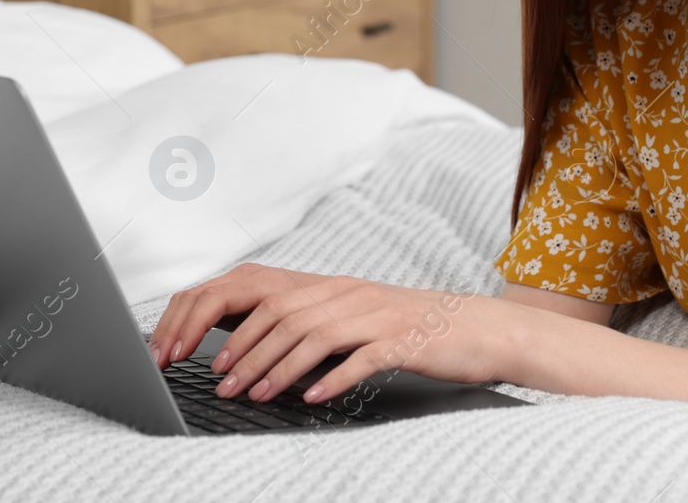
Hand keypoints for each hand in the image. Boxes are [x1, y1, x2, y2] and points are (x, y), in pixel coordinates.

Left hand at [148, 263, 514, 405]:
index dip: (231, 325)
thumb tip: (264, 353)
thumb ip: (316, 328)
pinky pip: (362, 357)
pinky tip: (313, 398)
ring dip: (278, 367)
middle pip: (282, 315)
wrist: (479, 329)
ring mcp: (377, 316)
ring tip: (255, 395)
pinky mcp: (404, 341)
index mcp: (335, 289)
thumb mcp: (359, 321)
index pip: (267, 297)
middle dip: (245, 350)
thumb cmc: (415, 331)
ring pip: (314, 335)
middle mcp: (351, 296)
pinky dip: (333, 377)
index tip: (208, 357)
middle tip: (222, 382)